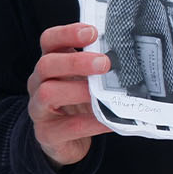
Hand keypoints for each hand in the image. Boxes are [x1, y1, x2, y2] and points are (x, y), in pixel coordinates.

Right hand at [26, 23, 111, 168]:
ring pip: (48, 93)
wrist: (68, 141)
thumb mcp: (88, 78)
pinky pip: (67, 127)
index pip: (50, 40)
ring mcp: (39, 109)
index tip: (92, 32)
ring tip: (102, 93)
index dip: (67, 33)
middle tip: (104, 63)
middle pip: (47, 64)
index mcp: (52, 63)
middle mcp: (39, 83)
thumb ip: (99, 65)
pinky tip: (108, 120)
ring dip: (78, 90)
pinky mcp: (47, 133)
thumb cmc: (80, 100)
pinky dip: (90, 122)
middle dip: (76, 62)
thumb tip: (133, 55)